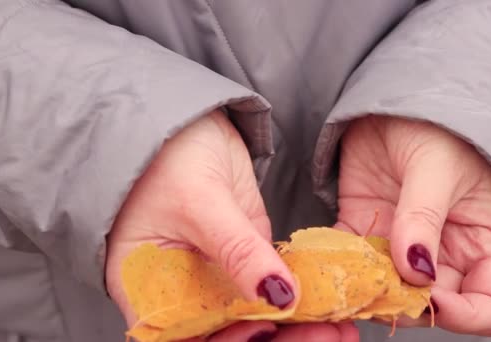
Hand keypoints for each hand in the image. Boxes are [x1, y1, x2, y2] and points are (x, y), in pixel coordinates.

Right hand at [105, 111, 357, 340]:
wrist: (186, 124)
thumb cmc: (167, 158)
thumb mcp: (201, 204)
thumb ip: (238, 252)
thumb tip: (279, 298)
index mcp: (149, 293)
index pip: (186, 338)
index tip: (266, 329)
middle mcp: (183, 297)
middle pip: (227, 336)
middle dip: (278, 340)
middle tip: (328, 333)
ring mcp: (218, 281)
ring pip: (257, 319)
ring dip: (298, 327)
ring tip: (340, 325)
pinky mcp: (247, 261)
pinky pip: (273, 290)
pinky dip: (302, 300)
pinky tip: (334, 304)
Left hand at [335, 115, 490, 335]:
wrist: (398, 97)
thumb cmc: (438, 124)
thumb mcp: (438, 165)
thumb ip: (424, 218)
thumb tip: (414, 273)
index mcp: (485, 243)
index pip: (490, 306)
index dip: (464, 314)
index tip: (429, 294)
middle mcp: (447, 253)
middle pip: (432, 306)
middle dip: (404, 304)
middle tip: (375, 288)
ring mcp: (403, 245)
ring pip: (387, 291)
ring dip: (365, 291)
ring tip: (345, 277)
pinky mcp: (366, 231)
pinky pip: (352, 263)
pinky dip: (337, 268)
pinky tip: (323, 260)